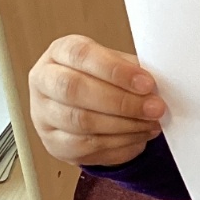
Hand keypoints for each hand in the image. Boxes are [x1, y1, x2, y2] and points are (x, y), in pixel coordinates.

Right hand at [29, 35, 166, 167]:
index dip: (115, 70)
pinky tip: (139, 136)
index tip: (147, 83)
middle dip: (121, 101)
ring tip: (150, 123)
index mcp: (59, 52)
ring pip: (80, 121)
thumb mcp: (116, 64)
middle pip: (74, 89)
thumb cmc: (101, 79)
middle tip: (154, 108)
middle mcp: (44, 81)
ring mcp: (43, 114)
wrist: (83, 108)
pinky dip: (119, 143)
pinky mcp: (53, 143)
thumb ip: (133, 70)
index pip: (81, 55)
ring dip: (124, 125)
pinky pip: (86, 146)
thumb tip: (156, 86)